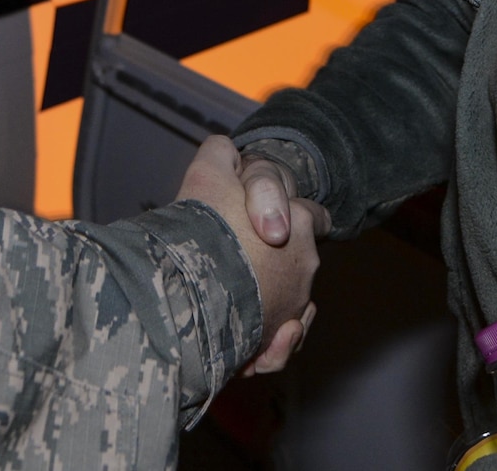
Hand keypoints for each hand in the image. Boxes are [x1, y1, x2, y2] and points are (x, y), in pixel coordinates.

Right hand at [178, 136, 323, 374]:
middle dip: (272, 258)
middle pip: (296, 259)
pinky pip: (280, 342)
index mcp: (297, 220)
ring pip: (287, 301)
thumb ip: (222, 154)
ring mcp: (292, 305)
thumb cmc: (200, 228)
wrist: (185, 290)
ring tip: (231, 295)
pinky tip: (257, 332)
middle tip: (233, 256)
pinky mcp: (274, 342)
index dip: (286, 214)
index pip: (312, 214)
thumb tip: (228, 153)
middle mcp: (305, 264)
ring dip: (266, 298)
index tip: (260, 221)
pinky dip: (272, 339)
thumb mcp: (208, 171)